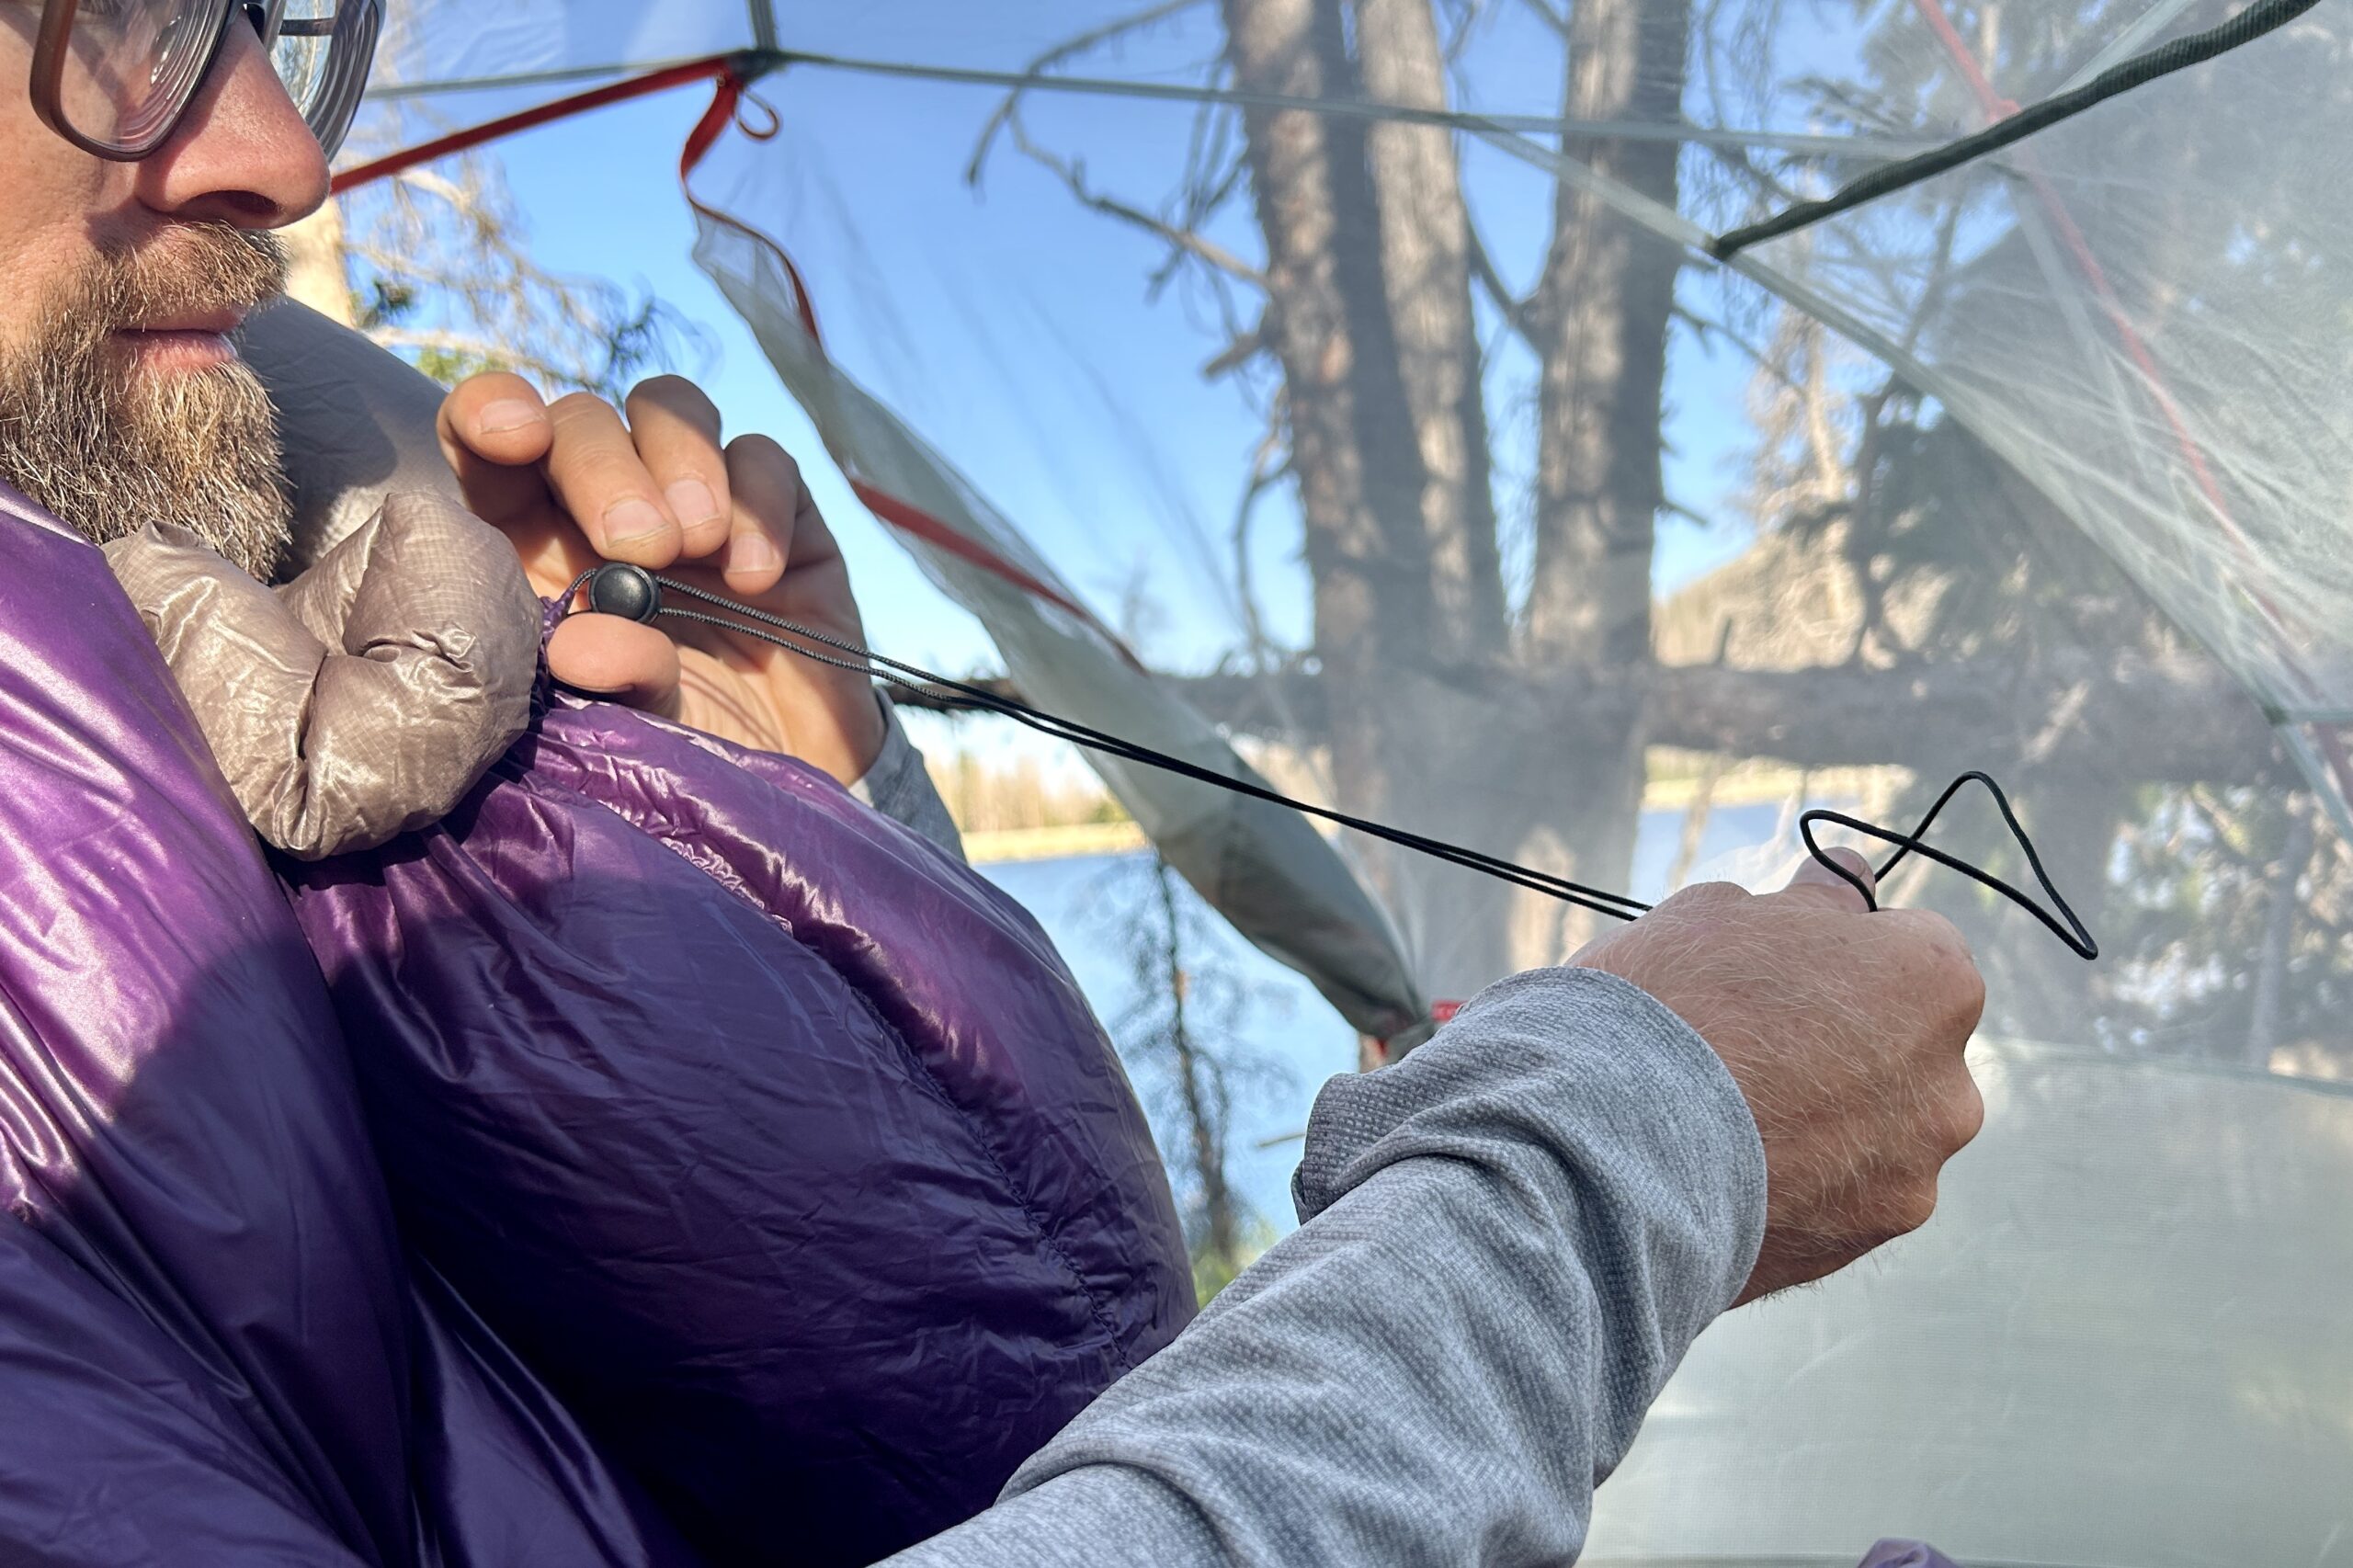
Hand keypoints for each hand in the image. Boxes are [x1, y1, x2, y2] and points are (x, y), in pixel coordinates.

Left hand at [435, 372, 887, 784]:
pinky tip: (756, 576)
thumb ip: (599, 681)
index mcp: (532, 543)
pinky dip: (758, 503)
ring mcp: (694, 496)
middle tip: (641, 546)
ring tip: (700, 545)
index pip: (485, 443)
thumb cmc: (675, 749)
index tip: (512, 437)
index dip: (488, 412)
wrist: (784, 777)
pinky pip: (763, 459)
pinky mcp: (778, 509)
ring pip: (668, 407)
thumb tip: (579, 644)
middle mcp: (605, 504)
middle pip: (583, 420)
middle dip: (603, 464)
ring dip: (680, 460)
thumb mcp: (624, 729)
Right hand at [1571, 851, 1986, 1304]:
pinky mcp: (1865, 1242)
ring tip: (1726, 1118)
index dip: (1843, 956)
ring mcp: (1914, 1172)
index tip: (1781, 970)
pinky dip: (1799, 1184)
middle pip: (1903, 1048)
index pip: (1913, 949)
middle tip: (1746, 1045)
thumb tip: (1845, 884)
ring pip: (1876, 1130)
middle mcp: (1950, 1082)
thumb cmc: (1666, 1009)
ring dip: (1826, 1121)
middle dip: (1846, 1044)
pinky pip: (1840, 1197)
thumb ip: (1808, 902)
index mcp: (1932, 980)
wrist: (1606, 1153)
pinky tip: (1727, 1169)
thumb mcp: (1721, 913)